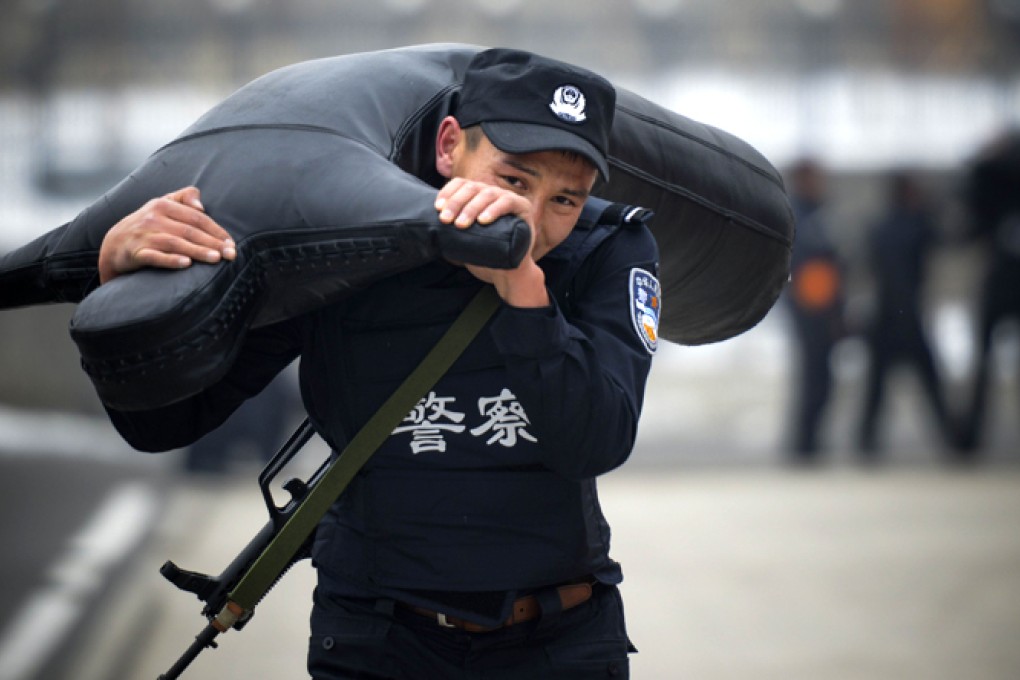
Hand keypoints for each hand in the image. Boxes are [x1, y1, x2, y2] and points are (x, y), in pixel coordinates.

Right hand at [98, 187, 235, 283]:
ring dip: (197, 251)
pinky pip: (155, 256)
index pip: (197, 218)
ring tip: (215, 259)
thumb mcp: (162, 205)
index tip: (232, 244)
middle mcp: (153, 218)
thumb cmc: (148, 225)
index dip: (216, 231)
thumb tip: (202, 205)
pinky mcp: (135, 252)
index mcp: (164, 204)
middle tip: (231, 254)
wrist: (114, 244)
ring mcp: (143, 235)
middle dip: (212, 243)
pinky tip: (186, 264)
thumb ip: (184, 197)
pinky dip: (170, 260)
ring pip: (175, 243)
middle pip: (189, 231)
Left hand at [435, 179, 548, 306]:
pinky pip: (507, 203)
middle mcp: (492, 193)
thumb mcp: (462, 238)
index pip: (461, 184)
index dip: (448, 192)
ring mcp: (508, 198)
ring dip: (471, 208)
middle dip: (456, 203)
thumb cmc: (484, 254)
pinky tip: (483, 220)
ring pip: (487, 194)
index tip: (437, 208)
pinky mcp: (522, 208)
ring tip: (461, 224)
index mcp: (477, 195)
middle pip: (471, 188)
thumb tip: (425, 227)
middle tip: (445, 219)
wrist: (507, 272)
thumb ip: (449, 229)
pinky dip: (494, 210)